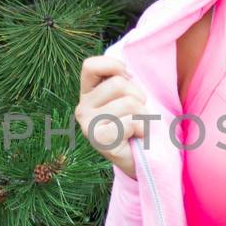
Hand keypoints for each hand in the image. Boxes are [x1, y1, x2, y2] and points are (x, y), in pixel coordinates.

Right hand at [74, 55, 148, 178]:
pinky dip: (142, 129)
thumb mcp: (128, 96)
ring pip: (130, 102)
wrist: (139, 160)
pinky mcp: (98, 139)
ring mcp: (88, 124)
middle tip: (137, 113)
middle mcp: (82, 108)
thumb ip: (122, 79)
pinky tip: (136, 137)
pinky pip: (131, 122)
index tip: (128, 78)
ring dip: (144, 115)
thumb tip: (126, 68)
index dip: (113, 66)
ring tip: (137, 126)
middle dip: (139, 96)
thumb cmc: (136, 124)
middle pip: (119, 83)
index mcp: (87, 94)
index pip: (90, 65)